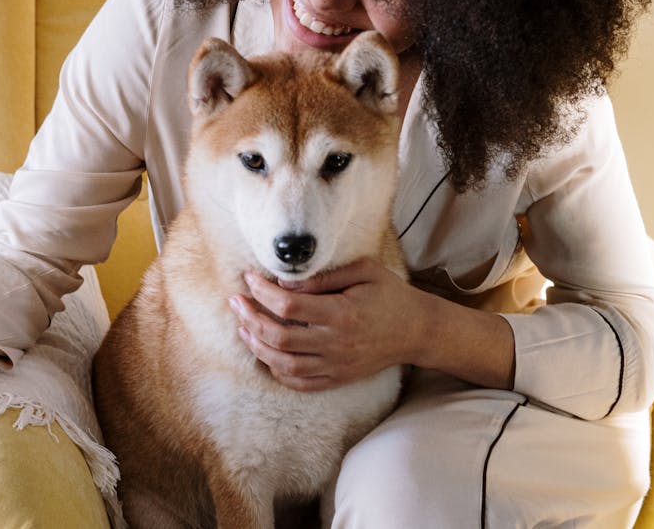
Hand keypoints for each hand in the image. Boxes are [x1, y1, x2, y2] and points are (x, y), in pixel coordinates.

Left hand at [228, 258, 424, 391]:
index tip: (250, 278)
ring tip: (243, 328)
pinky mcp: (338, 378)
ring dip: (257, 347)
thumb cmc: (390, 294)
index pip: (289, 305)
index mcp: (342, 313)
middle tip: (236, 302)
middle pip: (279, 337)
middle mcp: (336, 343)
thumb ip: (323, 277)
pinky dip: (278, 372)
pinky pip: (300, 383)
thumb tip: (284, 282)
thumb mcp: (364, 271)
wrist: (417, 331)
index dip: (263, 292)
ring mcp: (336, 365)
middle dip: (250, 318)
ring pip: (284, 365)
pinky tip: (266, 355)